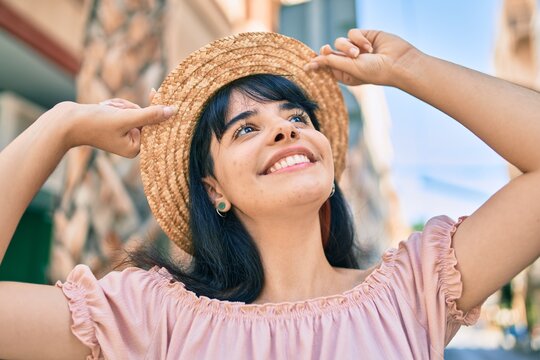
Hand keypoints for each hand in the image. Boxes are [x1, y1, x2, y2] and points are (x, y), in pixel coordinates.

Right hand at [52, 89, 173, 157]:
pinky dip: (115, 106)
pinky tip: (103, 109)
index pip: (154, 125)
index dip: (154, 108)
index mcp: (136, 149)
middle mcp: (132, 145)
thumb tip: (173, 111)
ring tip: (106, 110)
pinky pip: (124, 109)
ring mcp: (124, 135)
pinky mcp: (117, 126)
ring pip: (134, 110)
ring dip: (120, 106)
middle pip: (144, 116)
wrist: (65, 122)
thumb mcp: (125, 117)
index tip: (155, 92)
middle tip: (113, 111)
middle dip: (128, 108)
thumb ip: (150, 114)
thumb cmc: (93, 123)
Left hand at [305, 29, 418, 86]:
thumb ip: (334, 61)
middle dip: (328, 51)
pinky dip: (359, 39)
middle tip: (326, 50)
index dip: (316, 65)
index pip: (326, 67)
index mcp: (344, 74)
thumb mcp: (351, 69)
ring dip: (348, 46)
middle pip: (330, 52)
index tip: (305, 67)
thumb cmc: (375, 71)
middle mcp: (349, 61)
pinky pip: (352, 33)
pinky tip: (370, 46)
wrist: (398, 62)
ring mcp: (356, 49)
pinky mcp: (364, 37)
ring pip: (340, 42)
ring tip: (360, 53)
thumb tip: (318, 57)